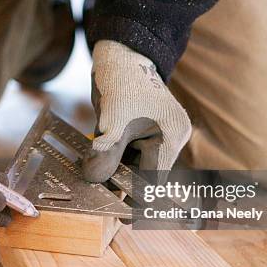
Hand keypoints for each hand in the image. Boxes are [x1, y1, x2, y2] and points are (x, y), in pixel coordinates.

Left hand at [82, 41, 191, 181]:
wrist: (120, 54)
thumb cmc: (121, 80)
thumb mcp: (111, 121)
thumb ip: (106, 153)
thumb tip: (94, 180)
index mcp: (172, 135)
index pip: (155, 178)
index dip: (136, 195)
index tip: (120, 212)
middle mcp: (172, 137)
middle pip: (147, 173)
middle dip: (123, 181)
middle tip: (100, 191)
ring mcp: (161, 134)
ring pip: (137, 164)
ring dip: (117, 169)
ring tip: (97, 171)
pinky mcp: (148, 131)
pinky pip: (133, 152)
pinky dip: (117, 157)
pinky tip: (102, 157)